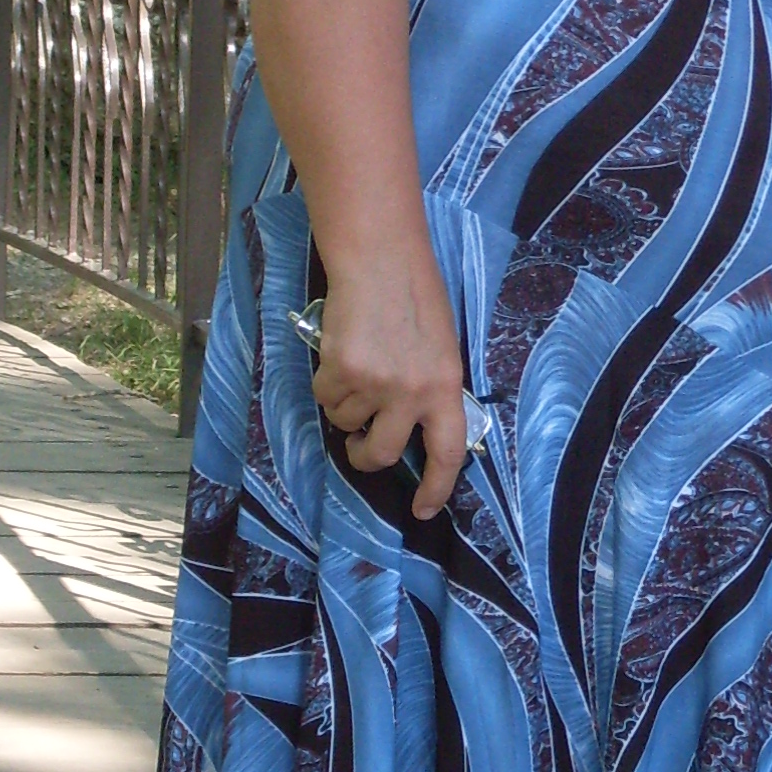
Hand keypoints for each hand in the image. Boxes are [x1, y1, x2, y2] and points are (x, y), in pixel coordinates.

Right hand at [309, 244, 470, 518]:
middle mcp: (412, 392)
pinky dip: (326, 384)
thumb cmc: (415, 300)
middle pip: (380, 454)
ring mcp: (375, 384)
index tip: (423, 509)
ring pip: (345, 423)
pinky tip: (339, 355)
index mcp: (446, 388)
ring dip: (344, 407)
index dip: (435, 488)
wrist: (380, 262)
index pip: (447, 453)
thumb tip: (412, 430)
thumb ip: (431, 390)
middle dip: (363, 457)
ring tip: (355, 369)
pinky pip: (325, 397)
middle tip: (357, 446)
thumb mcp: (441, 349)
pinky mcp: (341, 371)